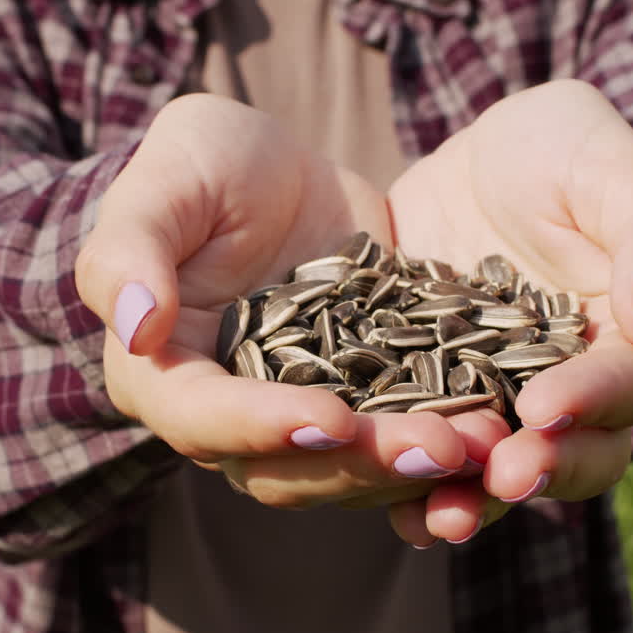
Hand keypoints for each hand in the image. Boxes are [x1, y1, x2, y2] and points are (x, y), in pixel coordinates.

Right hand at [75, 94, 505, 509]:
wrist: (277, 170)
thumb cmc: (205, 163)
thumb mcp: (169, 177)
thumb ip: (131, 246)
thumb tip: (133, 326)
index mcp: (165, 372)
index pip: (200, 419)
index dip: (259, 427)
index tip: (328, 420)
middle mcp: (230, 414)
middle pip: (285, 467)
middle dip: (360, 463)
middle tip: (437, 446)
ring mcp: (302, 414)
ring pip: (350, 469)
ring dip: (414, 465)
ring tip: (485, 440)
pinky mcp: (366, 403)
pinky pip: (401, 439)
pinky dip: (446, 441)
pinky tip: (501, 428)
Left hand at [382, 80, 632, 545]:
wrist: (491, 162)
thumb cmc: (568, 153)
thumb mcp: (609, 169)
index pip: (631, 382)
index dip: (594, 400)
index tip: (547, 407)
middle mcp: (575, 388)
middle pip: (576, 451)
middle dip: (541, 469)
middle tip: (503, 478)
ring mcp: (503, 401)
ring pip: (501, 469)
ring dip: (472, 499)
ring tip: (437, 519)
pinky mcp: (437, 397)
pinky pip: (432, 451)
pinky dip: (411, 482)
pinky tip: (383, 504)